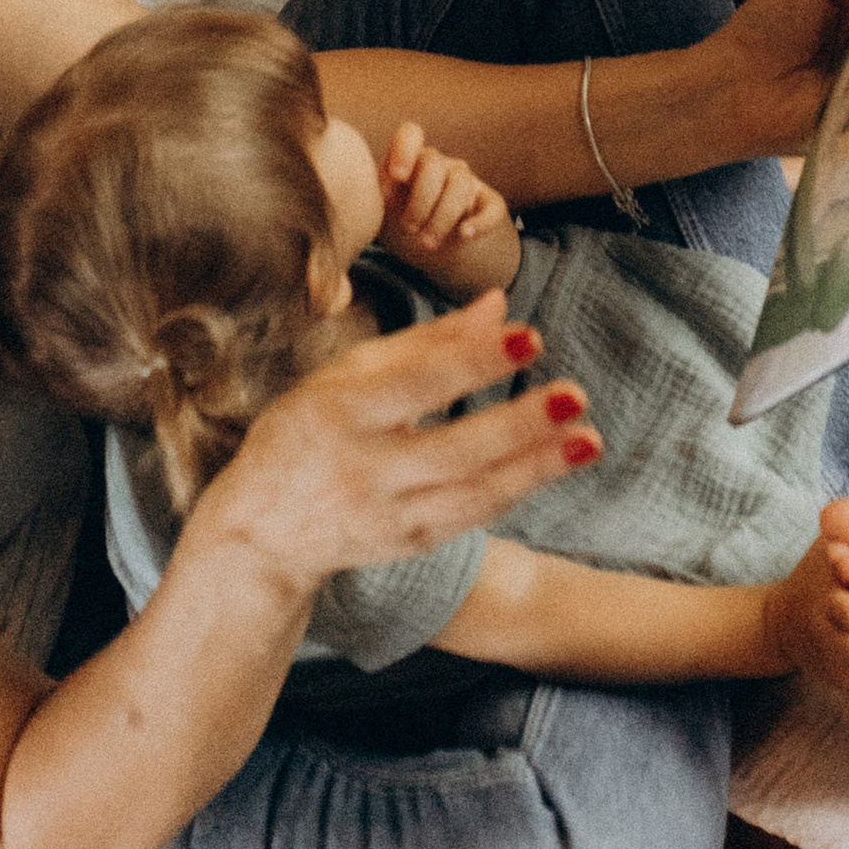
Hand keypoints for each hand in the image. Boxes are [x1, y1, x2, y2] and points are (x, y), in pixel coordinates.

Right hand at [201, 287, 594, 595]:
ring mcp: (387, 516)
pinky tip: (554, 462)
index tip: (530, 335)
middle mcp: (362, 470)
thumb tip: (500, 303)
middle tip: (576, 395)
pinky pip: (471, 517)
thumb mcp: (345, 376)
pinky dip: (515, 489)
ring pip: (472, 494)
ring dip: (536, 468)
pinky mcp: (408, 545)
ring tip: (588, 439)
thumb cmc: (307, 431)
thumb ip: (424, 343)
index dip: (473, 361)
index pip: (415, 384)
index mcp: (338, 413)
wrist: (260, 533)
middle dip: (518, 424)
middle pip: (451, 450)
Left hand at [380, 121, 520, 290]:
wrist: (430, 246)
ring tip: (427, 242)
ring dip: (442, 217)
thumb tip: (377, 190)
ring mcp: (466, 183)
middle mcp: (439, 165)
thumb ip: (376, 195)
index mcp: (409, 160)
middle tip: (409, 228)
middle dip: (420, 200)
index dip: (405, 149)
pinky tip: (465, 234)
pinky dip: (480, 222)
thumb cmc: (397, 221)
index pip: (411, 134)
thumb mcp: (381, 209)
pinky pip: (492, 207)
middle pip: (434, 164)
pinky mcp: (488, 205)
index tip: (398, 177)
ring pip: (460, 184)